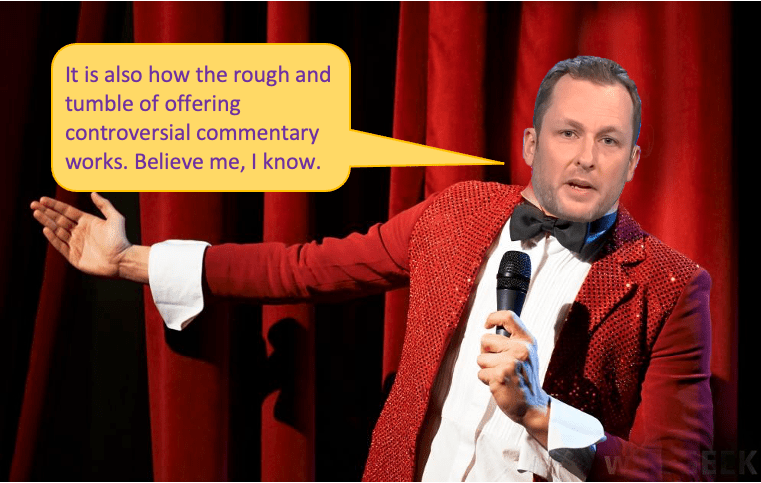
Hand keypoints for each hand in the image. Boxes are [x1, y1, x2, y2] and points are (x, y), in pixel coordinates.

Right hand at [30, 192, 132, 277]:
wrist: (122, 259)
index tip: (43, 199)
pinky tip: (46, 229)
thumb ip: (104, 205)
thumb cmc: (120, 239)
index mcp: (87, 222)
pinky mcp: (74, 256)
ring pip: (57, 231)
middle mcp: (79, 232)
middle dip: (46, 212)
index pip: (67, 211)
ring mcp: (76, 244)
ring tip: (36, 213)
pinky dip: (53, 238)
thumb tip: (93, 193)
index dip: (55, 205)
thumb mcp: (115, 218)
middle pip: (59, 220)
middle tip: (33, 204)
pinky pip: (61, 245)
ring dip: (46, 222)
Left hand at [477, 310, 549, 444]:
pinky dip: (486, 380)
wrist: (532, 406)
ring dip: (487, 369)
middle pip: (485, 340)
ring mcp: (510, 363)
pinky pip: (480, 373)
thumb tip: (489, 327)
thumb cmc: (524, 379)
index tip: (487, 325)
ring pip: (480, 358)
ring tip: (502, 376)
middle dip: (486, 353)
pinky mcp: (500, 376)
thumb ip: (512, 340)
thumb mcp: (526, 354)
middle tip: (500, 365)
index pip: (508, 316)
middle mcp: (520, 349)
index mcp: (527, 341)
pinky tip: (500, 385)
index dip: (493, 317)